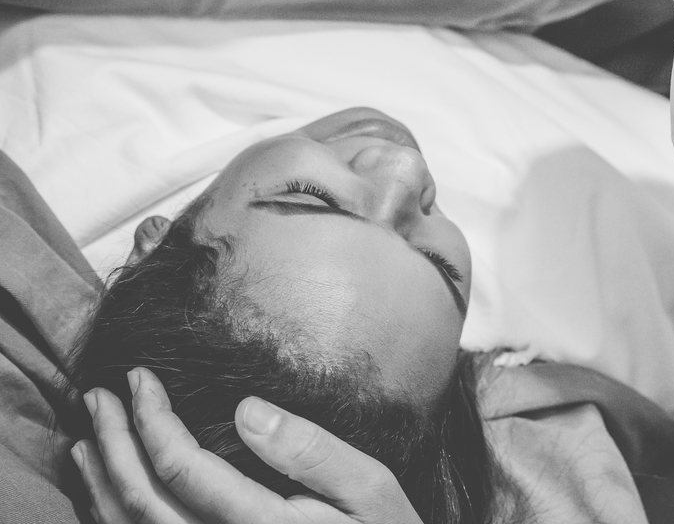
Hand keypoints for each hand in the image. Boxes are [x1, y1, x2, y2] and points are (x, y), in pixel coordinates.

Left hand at [72, 367, 422, 523]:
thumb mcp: (370, 488)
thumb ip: (312, 450)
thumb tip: (246, 410)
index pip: (181, 471)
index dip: (151, 420)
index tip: (141, 378)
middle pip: (141, 504)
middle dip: (113, 443)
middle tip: (98, 395)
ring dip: (100, 483)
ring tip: (88, 437)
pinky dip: (111, 518)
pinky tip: (107, 492)